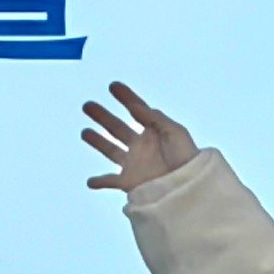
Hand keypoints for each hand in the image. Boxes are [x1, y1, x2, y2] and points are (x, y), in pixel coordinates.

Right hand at [80, 83, 200, 193]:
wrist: (189, 188)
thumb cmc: (187, 160)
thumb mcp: (175, 132)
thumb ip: (154, 118)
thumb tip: (135, 106)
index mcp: (154, 133)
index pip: (137, 111)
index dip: (126, 98)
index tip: (113, 86)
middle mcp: (142, 147)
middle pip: (117, 128)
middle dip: (103, 117)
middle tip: (88, 106)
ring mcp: (135, 164)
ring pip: (111, 150)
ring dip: (98, 141)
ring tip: (85, 132)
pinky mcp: (130, 182)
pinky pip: (111, 182)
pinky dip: (100, 182)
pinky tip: (90, 182)